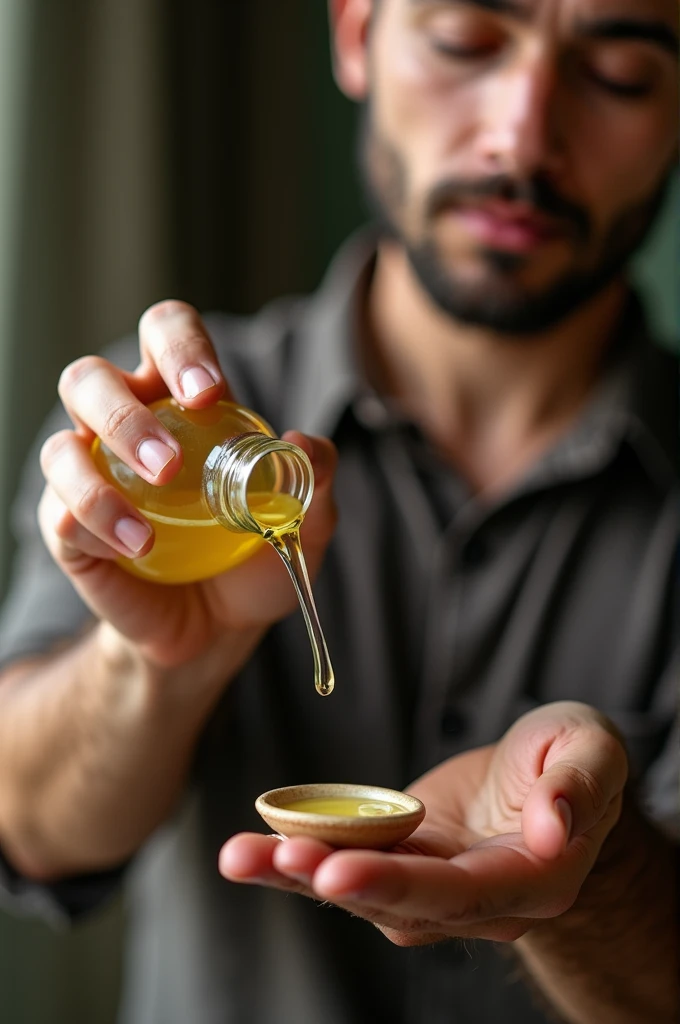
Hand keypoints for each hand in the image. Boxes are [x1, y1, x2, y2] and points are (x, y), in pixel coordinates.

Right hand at [38, 301, 337, 667]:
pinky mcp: (71, 529)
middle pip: (89, 378)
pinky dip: (95, 528)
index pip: (165, 335)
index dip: (179, 347)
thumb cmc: (254, 557)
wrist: (219, 628)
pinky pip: (60, 513)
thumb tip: (302, 441)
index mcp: (183, 402)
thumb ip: (316, 476)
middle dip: (125, 416)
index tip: (208, 393)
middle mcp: (128, 425)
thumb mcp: (304, 520)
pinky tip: (137, 550)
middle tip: (171, 465)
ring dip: (99, 481)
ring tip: (149, 528)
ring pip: (61, 447)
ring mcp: (92, 475)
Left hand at [219, 702, 627, 944]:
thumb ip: (579, 784)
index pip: (460, 894)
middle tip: (273, 857)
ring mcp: (433, 885)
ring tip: (239, 856)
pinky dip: (300, 855)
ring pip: (362, 891)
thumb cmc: (573, 759)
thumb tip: (554, 826)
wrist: (546, 779)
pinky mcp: (400, 860)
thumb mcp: (592, 749)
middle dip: (332, 881)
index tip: (340, 871)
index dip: (398, 884)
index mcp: (530, 879)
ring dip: (298, 873)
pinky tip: (255, 842)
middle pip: (398, 903)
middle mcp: (477, 900)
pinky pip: (348, 863)